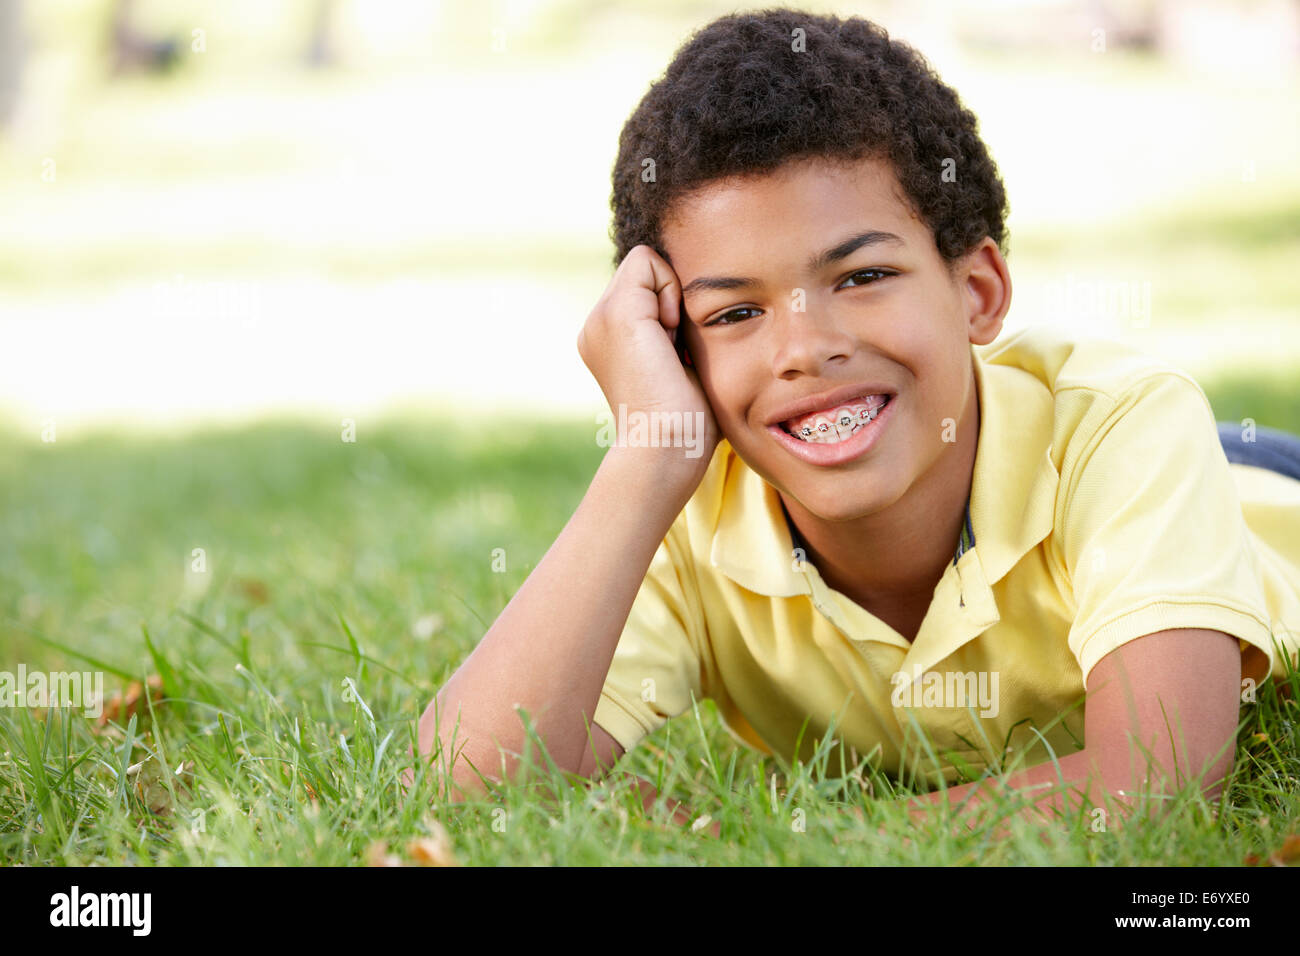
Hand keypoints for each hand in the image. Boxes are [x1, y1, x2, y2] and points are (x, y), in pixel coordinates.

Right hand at [577, 244, 718, 483]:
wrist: (667, 449)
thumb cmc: (687, 424)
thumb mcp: (677, 366)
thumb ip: (675, 335)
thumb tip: (700, 310)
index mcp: (608, 340)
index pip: (644, 286)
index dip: (669, 305)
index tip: (676, 351)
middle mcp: (595, 325)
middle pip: (644, 270)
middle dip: (669, 299)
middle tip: (674, 349)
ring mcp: (599, 318)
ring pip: (645, 262)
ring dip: (671, 297)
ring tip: (670, 347)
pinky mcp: (616, 313)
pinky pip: (648, 262)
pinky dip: (670, 290)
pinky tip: (670, 336)